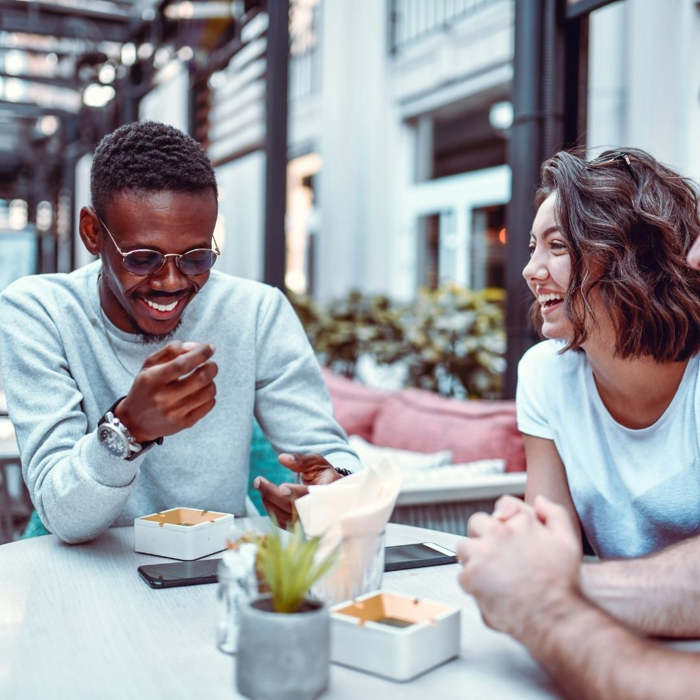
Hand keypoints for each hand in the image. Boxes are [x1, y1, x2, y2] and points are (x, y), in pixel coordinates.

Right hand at [114, 341, 216, 442]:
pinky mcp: (185, 423)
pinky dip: (210, 395)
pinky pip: (209, 405)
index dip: (200, 354)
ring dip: (211, 381)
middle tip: (211, 364)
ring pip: (208, 392)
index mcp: (153, 379)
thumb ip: (170, 350)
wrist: (134, 422)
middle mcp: (164, 397)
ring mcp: (176, 412)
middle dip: (211, 367)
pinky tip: (201, 392)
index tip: (210, 347)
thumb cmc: (145, 389)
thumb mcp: (149, 365)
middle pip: (200, 378)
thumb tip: (196, 347)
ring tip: (204, 378)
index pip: (182, 364)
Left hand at [254, 453, 342, 527]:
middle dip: (273, 495)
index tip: (281, 486)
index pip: (311, 497)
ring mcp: (309, 522)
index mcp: (328, 494)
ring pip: (285, 517)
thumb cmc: (323, 475)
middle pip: (294, 509)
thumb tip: (282, 458)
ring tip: (260, 485)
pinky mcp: (298, 527)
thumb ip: (301, 460)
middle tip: (258, 481)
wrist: (331, 494)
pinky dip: (271, 509)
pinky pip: (282, 522)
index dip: (295, 493)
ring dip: (269, 502)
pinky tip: (265, 496)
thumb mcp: (317, 463)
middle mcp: (320, 512)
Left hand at [457, 495, 581, 639]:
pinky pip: (462, 574)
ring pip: (464, 547)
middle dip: (484, 536)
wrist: (555, 617)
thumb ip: (553, 514)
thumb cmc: (562, 583)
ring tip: (492, 574)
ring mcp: (482, 555)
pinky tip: (490, 590)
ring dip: (474, 558)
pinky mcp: (471, 577)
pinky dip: (473, 583)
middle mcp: (498, 534)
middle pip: (477, 524)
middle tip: (496, 556)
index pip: (501, 506)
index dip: (503, 519)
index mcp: (519, 522)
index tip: (505, 532)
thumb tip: (538, 501)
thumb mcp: (568, 539)